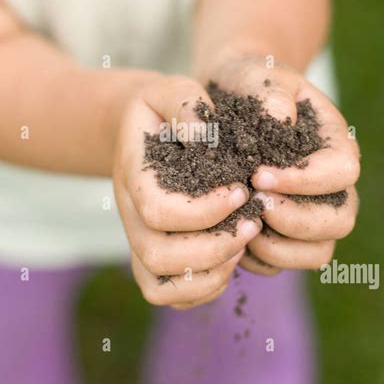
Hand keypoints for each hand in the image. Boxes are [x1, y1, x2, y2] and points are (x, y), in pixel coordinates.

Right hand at [113, 74, 261, 308]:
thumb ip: (186, 104)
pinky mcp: (155, 256)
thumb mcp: (173, 88)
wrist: (145, 129)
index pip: (159, 211)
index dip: (204, 210)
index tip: (242, 192)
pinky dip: (204, 288)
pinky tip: (233, 257)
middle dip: (213, 247)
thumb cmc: (165, 108)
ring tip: (244, 245)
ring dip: (209, 274)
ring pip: (160, 286)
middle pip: (158, 257)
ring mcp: (140, 240)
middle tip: (252, 224)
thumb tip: (204, 137)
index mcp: (133, 176)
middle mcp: (130, 215)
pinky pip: (171, 294)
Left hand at [206, 57, 359, 274]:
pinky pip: (284, 263)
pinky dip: (260, 259)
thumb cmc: (243, 85)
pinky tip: (231, 235)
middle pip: (339, 220)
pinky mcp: (285, 235)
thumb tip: (281, 119)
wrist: (224, 102)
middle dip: (295, 219)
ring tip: (240, 224)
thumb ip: (270, 90)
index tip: (257, 175)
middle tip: (252, 204)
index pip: (343, 171)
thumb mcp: (253, 74)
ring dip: (279, 246)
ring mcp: (311, 212)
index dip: (304, 179)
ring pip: (318, 251)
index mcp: (334, 143)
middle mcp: (331, 184)